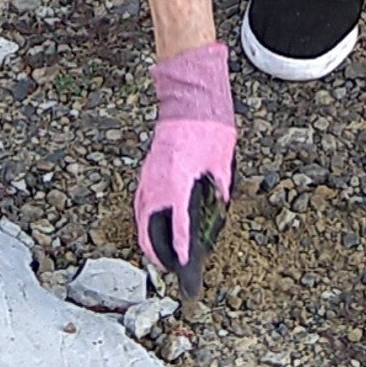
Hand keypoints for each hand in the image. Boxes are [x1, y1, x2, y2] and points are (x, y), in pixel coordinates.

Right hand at [133, 40, 235, 298]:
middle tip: (174, 268)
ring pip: (142, 217)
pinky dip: (147, 222)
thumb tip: (219, 207)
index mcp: (177, 179)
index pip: (176, 223)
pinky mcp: (148, 171)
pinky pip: (142, 204)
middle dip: (159, 253)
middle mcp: (158, 181)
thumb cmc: (209, 126)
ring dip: (150, 240)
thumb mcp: (223, 161)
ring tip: (164, 257)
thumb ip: (220, 187)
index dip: (181, 247)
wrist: (189, 98)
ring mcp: (149, 176)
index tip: (186, 263)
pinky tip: (157, 228)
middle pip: (149, 227)